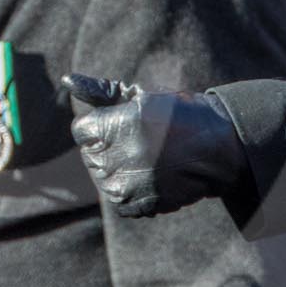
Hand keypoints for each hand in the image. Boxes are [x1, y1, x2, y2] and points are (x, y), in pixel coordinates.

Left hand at [62, 74, 250, 217]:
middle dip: (108, 145)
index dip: (102, 123)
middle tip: (141, 139)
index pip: (81, 130)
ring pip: (102, 177)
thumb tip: (67, 80)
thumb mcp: (141, 96)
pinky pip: (119, 198)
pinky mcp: (136, 206)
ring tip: (148, 157)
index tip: (125, 122)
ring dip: (118, 168)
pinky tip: (152, 175)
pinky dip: (131, 189)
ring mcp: (124, 188)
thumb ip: (100, 91)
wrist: (217, 149)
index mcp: (110, 128)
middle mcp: (113, 160)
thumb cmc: (179, 116)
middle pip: (89, 154)